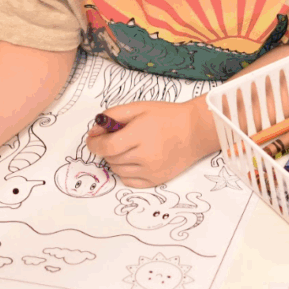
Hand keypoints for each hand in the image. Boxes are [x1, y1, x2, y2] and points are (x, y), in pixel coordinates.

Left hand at [84, 100, 214, 187]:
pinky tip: (135, 160)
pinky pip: (128, 180)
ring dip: (116, 159)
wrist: (195, 131)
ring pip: (117, 170)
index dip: (94, 144)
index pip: (106, 147)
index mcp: (140, 135)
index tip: (93, 139)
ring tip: (129, 148)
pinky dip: (125, 171)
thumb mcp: (138, 108)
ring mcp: (151, 171)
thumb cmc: (167, 117)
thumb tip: (93, 132)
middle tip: (118, 138)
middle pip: (111, 158)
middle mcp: (146, 156)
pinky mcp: (156, 180)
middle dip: (108, 148)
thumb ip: (112, 116)